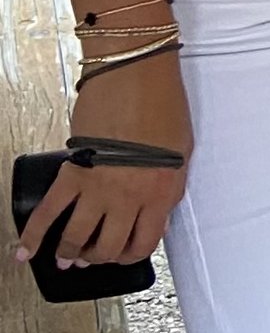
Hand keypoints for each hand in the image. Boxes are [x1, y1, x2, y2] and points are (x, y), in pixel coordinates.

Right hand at [14, 48, 191, 270]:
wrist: (136, 75)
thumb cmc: (164, 107)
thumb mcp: (182, 153)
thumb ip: (169, 190)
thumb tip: (156, 218)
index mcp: (161, 193)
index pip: (144, 243)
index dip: (130, 255)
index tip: (123, 255)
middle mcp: (129, 197)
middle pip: (107, 247)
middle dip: (98, 258)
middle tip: (92, 256)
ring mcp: (98, 188)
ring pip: (76, 237)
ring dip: (67, 253)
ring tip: (65, 257)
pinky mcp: (71, 173)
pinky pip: (48, 213)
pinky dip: (32, 236)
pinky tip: (24, 250)